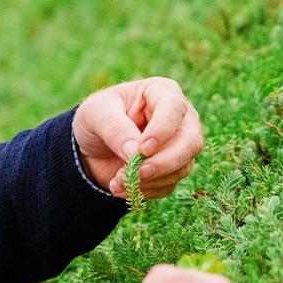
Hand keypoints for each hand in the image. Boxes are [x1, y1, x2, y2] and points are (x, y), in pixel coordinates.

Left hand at [74, 77, 204, 199]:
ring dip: (150, 180)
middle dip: (164, 162)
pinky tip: (122, 188)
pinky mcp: (173, 168)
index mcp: (161, 92)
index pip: (174, 108)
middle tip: (137, 173)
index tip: (143, 149)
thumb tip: (135, 152)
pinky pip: (169, 184)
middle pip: (190, 142)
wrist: (92, 144)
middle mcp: (179, 118)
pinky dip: (146, 190)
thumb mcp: (95, 113)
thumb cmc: (97, 117)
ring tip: (117, 182)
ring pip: (183, 167)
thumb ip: (114, 128)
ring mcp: (180, 145)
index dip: (162, 130)